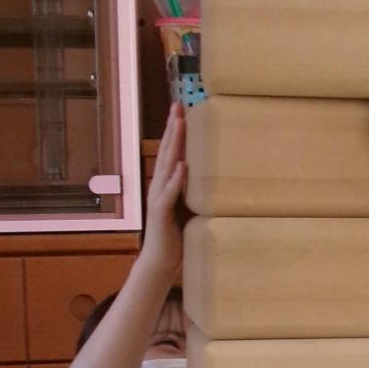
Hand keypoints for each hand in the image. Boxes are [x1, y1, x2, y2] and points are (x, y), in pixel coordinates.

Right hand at [140, 104, 185, 278]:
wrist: (160, 261)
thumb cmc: (176, 235)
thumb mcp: (188, 206)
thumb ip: (194, 190)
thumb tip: (209, 175)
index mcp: (166, 183)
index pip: (170, 151)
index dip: (174, 130)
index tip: (181, 109)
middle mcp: (159, 186)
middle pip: (166, 152)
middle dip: (172, 128)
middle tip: (177, 105)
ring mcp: (158, 199)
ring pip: (166, 166)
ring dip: (173, 145)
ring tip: (179, 125)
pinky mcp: (161, 214)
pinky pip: (168, 194)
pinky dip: (175, 180)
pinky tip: (182, 166)